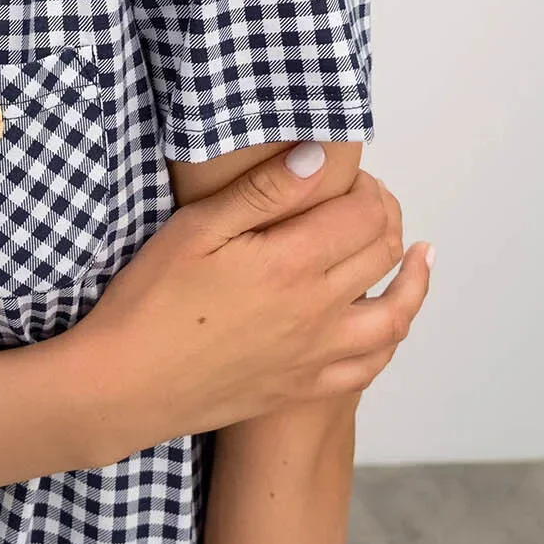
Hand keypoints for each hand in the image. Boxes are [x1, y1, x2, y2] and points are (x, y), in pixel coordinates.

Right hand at [66, 148, 431, 458]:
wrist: (125, 385)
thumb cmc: (150, 300)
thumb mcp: (195, 230)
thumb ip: (262, 192)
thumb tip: (318, 156)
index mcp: (292, 264)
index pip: (364, 215)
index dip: (367, 187)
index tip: (348, 174)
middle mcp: (318, 311)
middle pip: (383, 255)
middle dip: (385, 217)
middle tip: (367, 199)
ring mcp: (316, 355)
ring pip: (394, 315)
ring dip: (413, 282)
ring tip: (418, 256)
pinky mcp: (303, 386)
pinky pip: (370, 365)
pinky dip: (391, 337)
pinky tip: (387, 322)